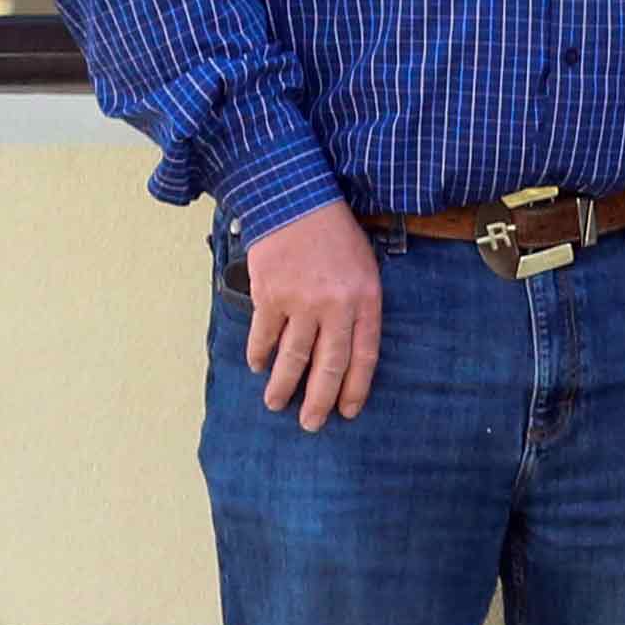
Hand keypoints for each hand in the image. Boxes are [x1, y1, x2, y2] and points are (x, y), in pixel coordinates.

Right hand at [243, 203, 384, 430]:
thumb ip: (359, 307)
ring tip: (277, 404)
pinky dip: (259, 355)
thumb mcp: (365, 267)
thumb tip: (347, 350)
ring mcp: (302, 301)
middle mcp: (336, 305)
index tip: (347, 412)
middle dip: (319, 400)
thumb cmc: (335, 235)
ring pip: (293, 357)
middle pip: (329, 365)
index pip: (364, 356)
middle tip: (311, 424)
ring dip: (283, 385)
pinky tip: (258, 366)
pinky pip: (264, 335)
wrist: (296, 200)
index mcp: (366, 299)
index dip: (355, 388)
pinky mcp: (270, 294)